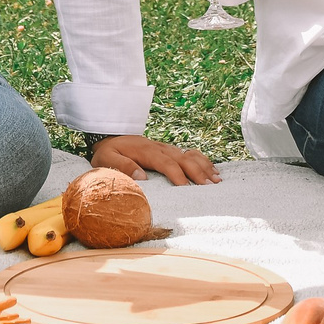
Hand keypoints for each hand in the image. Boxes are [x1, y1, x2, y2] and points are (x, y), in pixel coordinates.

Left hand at [88, 135, 219, 185]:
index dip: (177, 174)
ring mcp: (166, 148)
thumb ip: (123, 166)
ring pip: (189, 154)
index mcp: (145, 150)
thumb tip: (142, 177)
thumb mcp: (107, 158)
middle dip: (197, 172)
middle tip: (209, 186)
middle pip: (183, 158)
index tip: (186, 187)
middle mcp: (159, 147)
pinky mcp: (168, 150)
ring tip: (216, 179)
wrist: (109, 136)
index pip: (165, 162)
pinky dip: (202, 160)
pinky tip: (212, 169)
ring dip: (204, 166)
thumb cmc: (108, 152)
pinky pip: (189, 153)